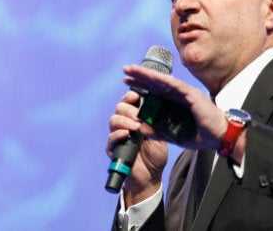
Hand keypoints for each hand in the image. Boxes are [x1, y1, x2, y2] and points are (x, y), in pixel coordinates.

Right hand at [107, 90, 167, 205]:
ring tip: (136, 127)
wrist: (151, 176)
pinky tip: (126, 134)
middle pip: (120, 108)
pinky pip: (111, 138)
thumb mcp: (160, 135)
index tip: (136, 96)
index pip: (129, 102)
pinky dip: (118, 134)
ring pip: (114, 120)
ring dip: (125, 121)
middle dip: (129, 109)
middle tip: (139, 116)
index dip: (130, 97)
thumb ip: (155, 122)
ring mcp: (118, 136)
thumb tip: (153, 108)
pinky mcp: (113, 149)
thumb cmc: (156, 155)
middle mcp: (125, 124)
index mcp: (136, 118)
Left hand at [122, 64, 228, 150]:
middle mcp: (179, 95)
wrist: (220, 137)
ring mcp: (187, 93)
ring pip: (164, 81)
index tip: (127, 82)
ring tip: (133, 70)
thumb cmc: (200, 135)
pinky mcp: (193, 95)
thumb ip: (158, 132)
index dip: (141, 85)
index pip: (155, 91)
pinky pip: (177, 87)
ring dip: (148, 75)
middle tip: (125, 70)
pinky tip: (153, 77)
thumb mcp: (173, 135)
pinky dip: (165, 81)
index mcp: (175, 103)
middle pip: (157, 83)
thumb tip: (141, 128)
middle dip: (141, 76)